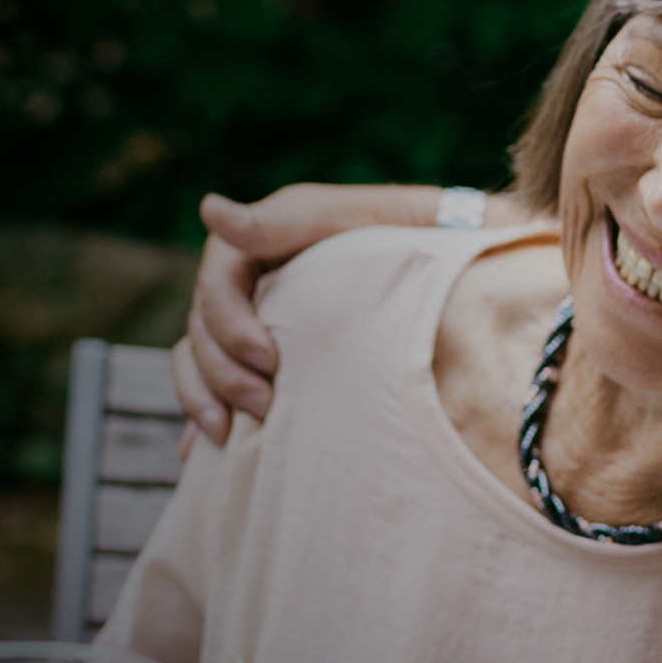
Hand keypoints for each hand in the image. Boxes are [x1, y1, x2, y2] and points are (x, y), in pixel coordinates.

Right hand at [172, 183, 467, 445]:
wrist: (463, 269)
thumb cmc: (410, 235)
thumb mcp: (351, 219)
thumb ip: (283, 221)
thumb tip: (210, 210)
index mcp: (264, 244)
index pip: (216, 281)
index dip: (227, 321)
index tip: (266, 357)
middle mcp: (254, 285)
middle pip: (202, 329)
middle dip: (222, 371)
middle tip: (263, 405)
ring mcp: (259, 324)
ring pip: (198, 360)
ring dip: (205, 398)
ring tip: (230, 436)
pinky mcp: (270, 362)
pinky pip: (217, 388)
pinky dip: (208, 415)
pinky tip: (211, 451)